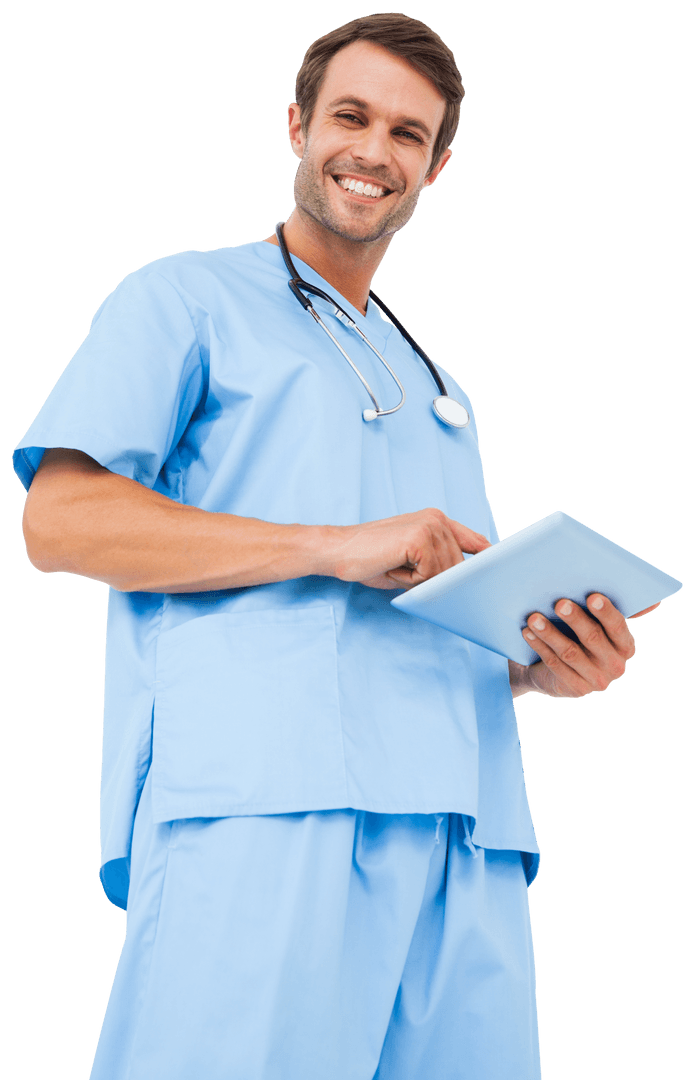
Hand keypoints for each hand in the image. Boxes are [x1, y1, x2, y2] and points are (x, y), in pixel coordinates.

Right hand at [326, 507, 490, 589]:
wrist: (337, 551)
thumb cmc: (371, 559)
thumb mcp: (412, 562)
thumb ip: (439, 564)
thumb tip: (466, 584)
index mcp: (437, 520)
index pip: (476, 542)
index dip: (488, 561)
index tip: (497, 576)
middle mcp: (437, 519)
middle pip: (460, 566)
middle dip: (439, 581)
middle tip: (405, 574)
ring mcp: (429, 526)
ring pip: (445, 574)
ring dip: (420, 581)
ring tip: (396, 567)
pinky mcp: (419, 539)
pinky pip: (430, 576)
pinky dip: (410, 580)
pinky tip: (392, 566)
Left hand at [510, 594, 659, 698]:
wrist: (558, 673)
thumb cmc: (579, 638)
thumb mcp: (596, 626)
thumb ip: (608, 611)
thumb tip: (648, 600)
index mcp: (625, 645)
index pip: (617, 627)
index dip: (606, 612)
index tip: (592, 597)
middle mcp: (615, 665)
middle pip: (593, 638)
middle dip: (575, 619)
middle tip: (559, 604)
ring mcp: (596, 680)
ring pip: (570, 653)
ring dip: (550, 633)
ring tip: (534, 618)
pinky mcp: (576, 689)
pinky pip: (555, 665)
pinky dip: (540, 647)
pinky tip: (528, 633)